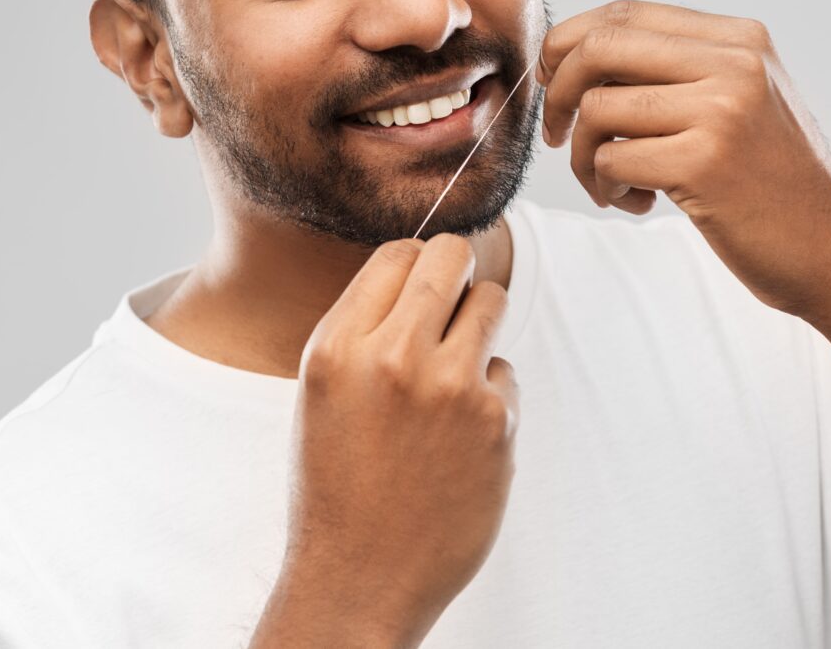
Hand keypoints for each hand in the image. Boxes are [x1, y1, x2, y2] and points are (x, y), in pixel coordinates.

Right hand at [266, 235, 518, 647]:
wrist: (361, 577)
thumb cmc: (337, 483)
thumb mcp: (324, 392)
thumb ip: (364, 330)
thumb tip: (420, 271)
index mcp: (338, 347)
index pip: (397, 253)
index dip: (416, 262)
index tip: (422, 284)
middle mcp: (393, 357)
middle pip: (453, 256)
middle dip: (458, 271)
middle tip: (454, 300)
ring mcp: (450, 388)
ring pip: (492, 302)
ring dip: (479, 324)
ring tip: (453, 371)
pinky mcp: (497, 422)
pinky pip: (506, 373)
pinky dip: (490, 395)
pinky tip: (458, 437)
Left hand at [537, 0, 830, 319]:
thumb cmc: (773, 185)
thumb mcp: (741, 103)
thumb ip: (678, 71)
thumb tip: (576, 54)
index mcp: (739, 39)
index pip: (624, 13)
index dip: (569, 44)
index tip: (555, 84)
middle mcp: (734, 62)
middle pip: (598, 47)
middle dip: (558, 93)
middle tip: (557, 135)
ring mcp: (721, 110)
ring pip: (597, 109)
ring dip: (582, 155)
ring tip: (611, 184)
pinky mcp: (705, 163)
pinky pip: (610, 158)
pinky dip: (605, 185)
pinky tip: (637, 202)